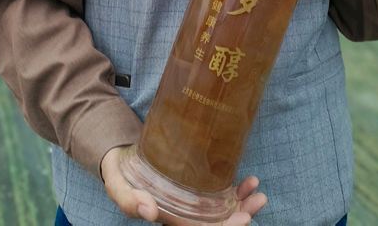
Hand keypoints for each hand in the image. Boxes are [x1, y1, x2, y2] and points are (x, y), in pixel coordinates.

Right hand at [101, 146, 266, 224]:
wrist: (118, 158)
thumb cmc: (118, 174)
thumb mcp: (117, 186)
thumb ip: (129, 199)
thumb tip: (150, 211)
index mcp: (169, 218)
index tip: (244, 219)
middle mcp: (184, 213)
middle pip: (217, 223)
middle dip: (242, 216)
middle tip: (259, 200)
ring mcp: (191, 201)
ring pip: (222, 210)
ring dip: (243, 203)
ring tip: (257, 189)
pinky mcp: (194, 186)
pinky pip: (218, 194)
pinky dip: (235, 190)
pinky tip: (247, 179)